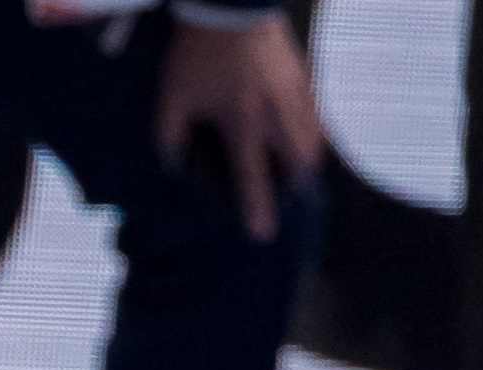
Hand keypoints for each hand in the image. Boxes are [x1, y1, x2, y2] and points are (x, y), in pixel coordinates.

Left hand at [157, 14, 324, 243]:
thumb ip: (169, 138)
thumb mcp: (172, 97)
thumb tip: (169, 169)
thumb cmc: (196, 51)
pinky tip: (305, 137)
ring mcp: (293, 91)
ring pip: (312, 138)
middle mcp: (275, 113)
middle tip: (290, 201)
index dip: (257, 209)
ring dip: (306, 162)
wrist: (231, 2)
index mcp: (242, 123)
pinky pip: (313, 112)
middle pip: (297, 162)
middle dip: (295, 186)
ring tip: (300, 175)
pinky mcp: (301, 72)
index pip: (252, 177)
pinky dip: (312, 131)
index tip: (262, 233)